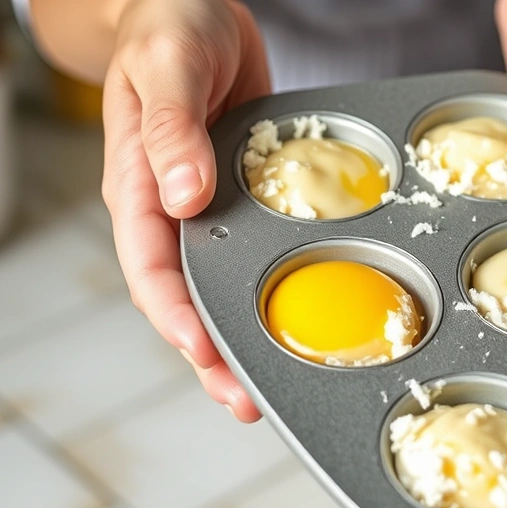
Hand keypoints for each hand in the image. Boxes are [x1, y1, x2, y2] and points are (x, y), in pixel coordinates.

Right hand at [101, 0, 268, 421]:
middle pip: (185, 297)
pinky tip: (299, 316)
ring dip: (243, 336)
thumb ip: (171, 129)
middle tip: (245, 401)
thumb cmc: (169, 27)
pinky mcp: (238, 198)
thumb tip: (184, 196)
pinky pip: (253, 252)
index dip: (176, 314)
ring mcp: (204, 207)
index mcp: (139, 184)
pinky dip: (272, 288)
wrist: (194, 9)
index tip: (203, 351)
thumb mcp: (169, 66)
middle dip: (211, 354)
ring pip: (220, 287)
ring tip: (272, 386)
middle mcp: (169, 206)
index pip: (150, 265)